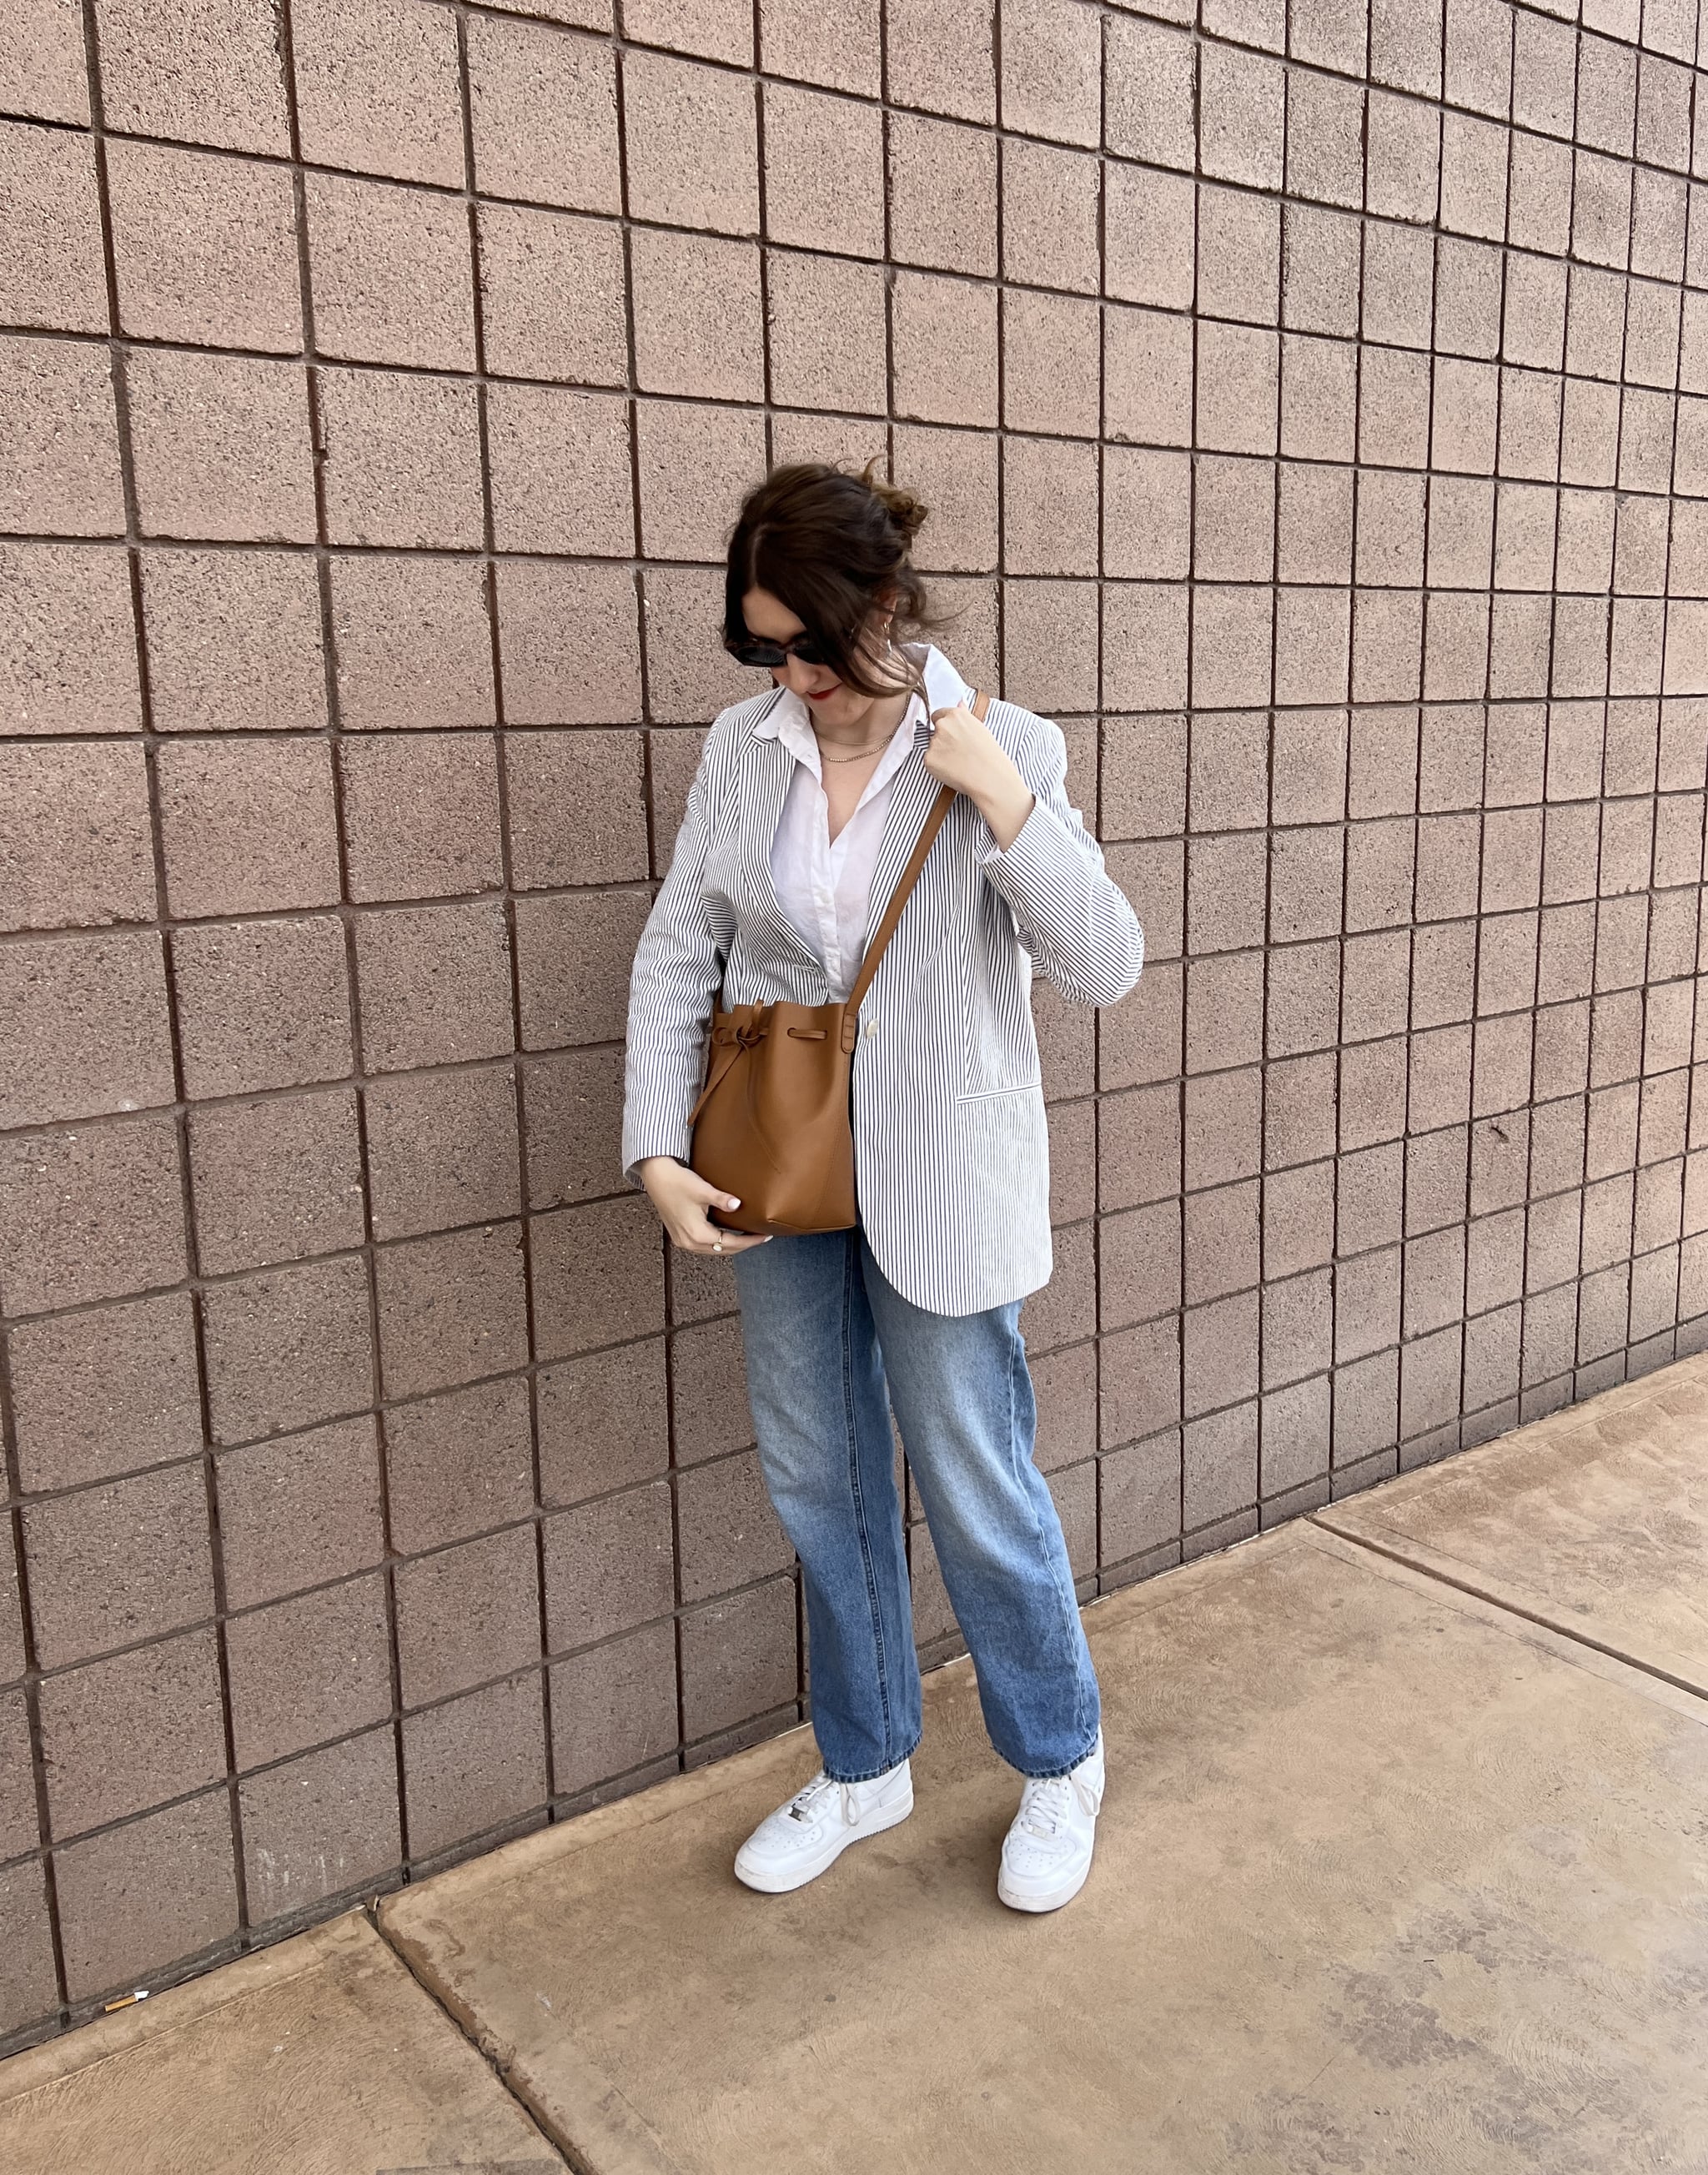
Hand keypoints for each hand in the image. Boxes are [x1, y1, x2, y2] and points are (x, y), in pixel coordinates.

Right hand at [638, 1157, 770, 1254]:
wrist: (656, 1176)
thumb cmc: (677, 1182)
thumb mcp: (703, 1190)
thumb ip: (721, 1200)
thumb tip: (738, 1205)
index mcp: (697, 1234)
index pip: (730, 1243)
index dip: (749, 1241)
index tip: (764, 1236)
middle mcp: (689, 1242)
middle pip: (722, 1250)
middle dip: (743, 1245)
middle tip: (760, 1238)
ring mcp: (682, 1241)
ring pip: (712, 1250)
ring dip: (730, 1245)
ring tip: (747, 1237)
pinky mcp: (679, 1235)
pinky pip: (703, 1245)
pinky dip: (717, 1242)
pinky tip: (726, 1234)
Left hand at [925, 703, 1035, 849]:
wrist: (990, 778)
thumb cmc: (990, 755)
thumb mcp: (980, 729)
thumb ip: (965, 716)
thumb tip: (959, 703)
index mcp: (955, 715)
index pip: (938, 715)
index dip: (946, 727)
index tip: (953, 737)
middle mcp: (942, 725)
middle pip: (934, 731)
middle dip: (943, 740)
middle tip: (959, 753)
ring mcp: (933, 742)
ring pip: (932, 747)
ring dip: (940, 754)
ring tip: (959, 763)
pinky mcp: (928, 759)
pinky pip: (930, 762)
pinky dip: (937, 767)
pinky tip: (953, 771)